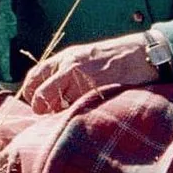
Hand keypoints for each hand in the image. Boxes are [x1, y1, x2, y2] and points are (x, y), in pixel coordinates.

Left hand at [20, 33, 159, 114]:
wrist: (141, 54)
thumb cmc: (112, 59)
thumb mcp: (83, 57)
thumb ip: (63, 72)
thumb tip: (45, 96)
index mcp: (64, 58)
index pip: (33, 77)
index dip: (30, 94)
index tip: (36, 105)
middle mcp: (69, 67)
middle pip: (42, 95)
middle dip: (42, 110)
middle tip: (50, 117)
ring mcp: (83, 80)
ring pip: (59, 107)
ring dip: (61, 116)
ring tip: (71, 118)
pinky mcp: (98, 92)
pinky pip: (79, 111)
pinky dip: (78, 118)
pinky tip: (85, 118)